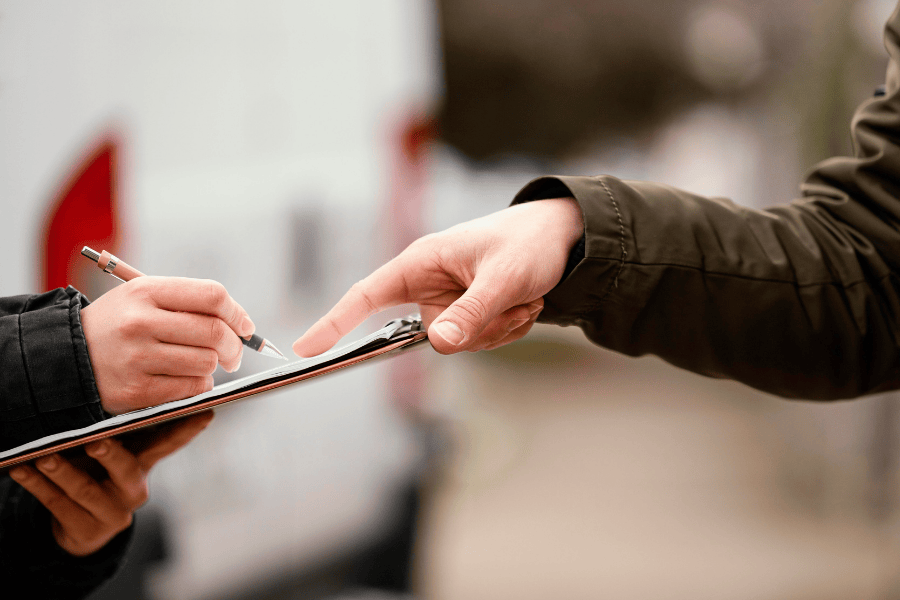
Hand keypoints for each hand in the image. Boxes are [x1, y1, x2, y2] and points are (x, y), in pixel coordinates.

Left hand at [8, 412, 213, 556]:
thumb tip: (102, 395)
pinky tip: (22, 471)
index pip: (169, 443)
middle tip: (96, 442)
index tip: (206, 412)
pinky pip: (58, 506)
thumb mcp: (111, 455)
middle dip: (110, 454)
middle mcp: (134, 489)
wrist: (79, 528)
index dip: (187, 429)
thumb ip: (116, 432)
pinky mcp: (88, 531)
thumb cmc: (95, 475)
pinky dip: (37, 486)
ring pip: (85, 490)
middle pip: (125, 469)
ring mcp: (113, 513)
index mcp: (144, 465)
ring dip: (61, 472)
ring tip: (43, 457)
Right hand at [81, 277, 254, 413]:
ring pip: (206, 363)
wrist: (64, 358)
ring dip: (213, 367)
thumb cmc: (117, 325)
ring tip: (199, 364)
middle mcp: (140, 322)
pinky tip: (185, 379)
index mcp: (146, 292)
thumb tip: (241, 324)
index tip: (245, 327)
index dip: (237, 313)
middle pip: (214, 332)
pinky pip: (190, 389)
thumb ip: (188, 304)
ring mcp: (137, 358)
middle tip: (234, 354)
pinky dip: (198, 386)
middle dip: (235, 346)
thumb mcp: (142, 298)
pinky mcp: (136, 391)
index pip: (212, 295)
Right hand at [293, 197, 582, 355]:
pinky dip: (509, 329)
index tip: (305, 347)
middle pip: (428, 335)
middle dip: (476, 328)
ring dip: (499, 327)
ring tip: (522, 297)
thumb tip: (438, 345)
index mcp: (421, 262)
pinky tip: (525, 303)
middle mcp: (429, 284)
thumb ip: (471, 312)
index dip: (334, 322)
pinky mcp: (467, 314)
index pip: (366, 295)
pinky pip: (481, 342)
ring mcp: (449, 302)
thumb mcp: (503, 278)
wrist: (560, 238)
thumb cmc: (527, 243)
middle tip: (512, 304)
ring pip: (461, 343)